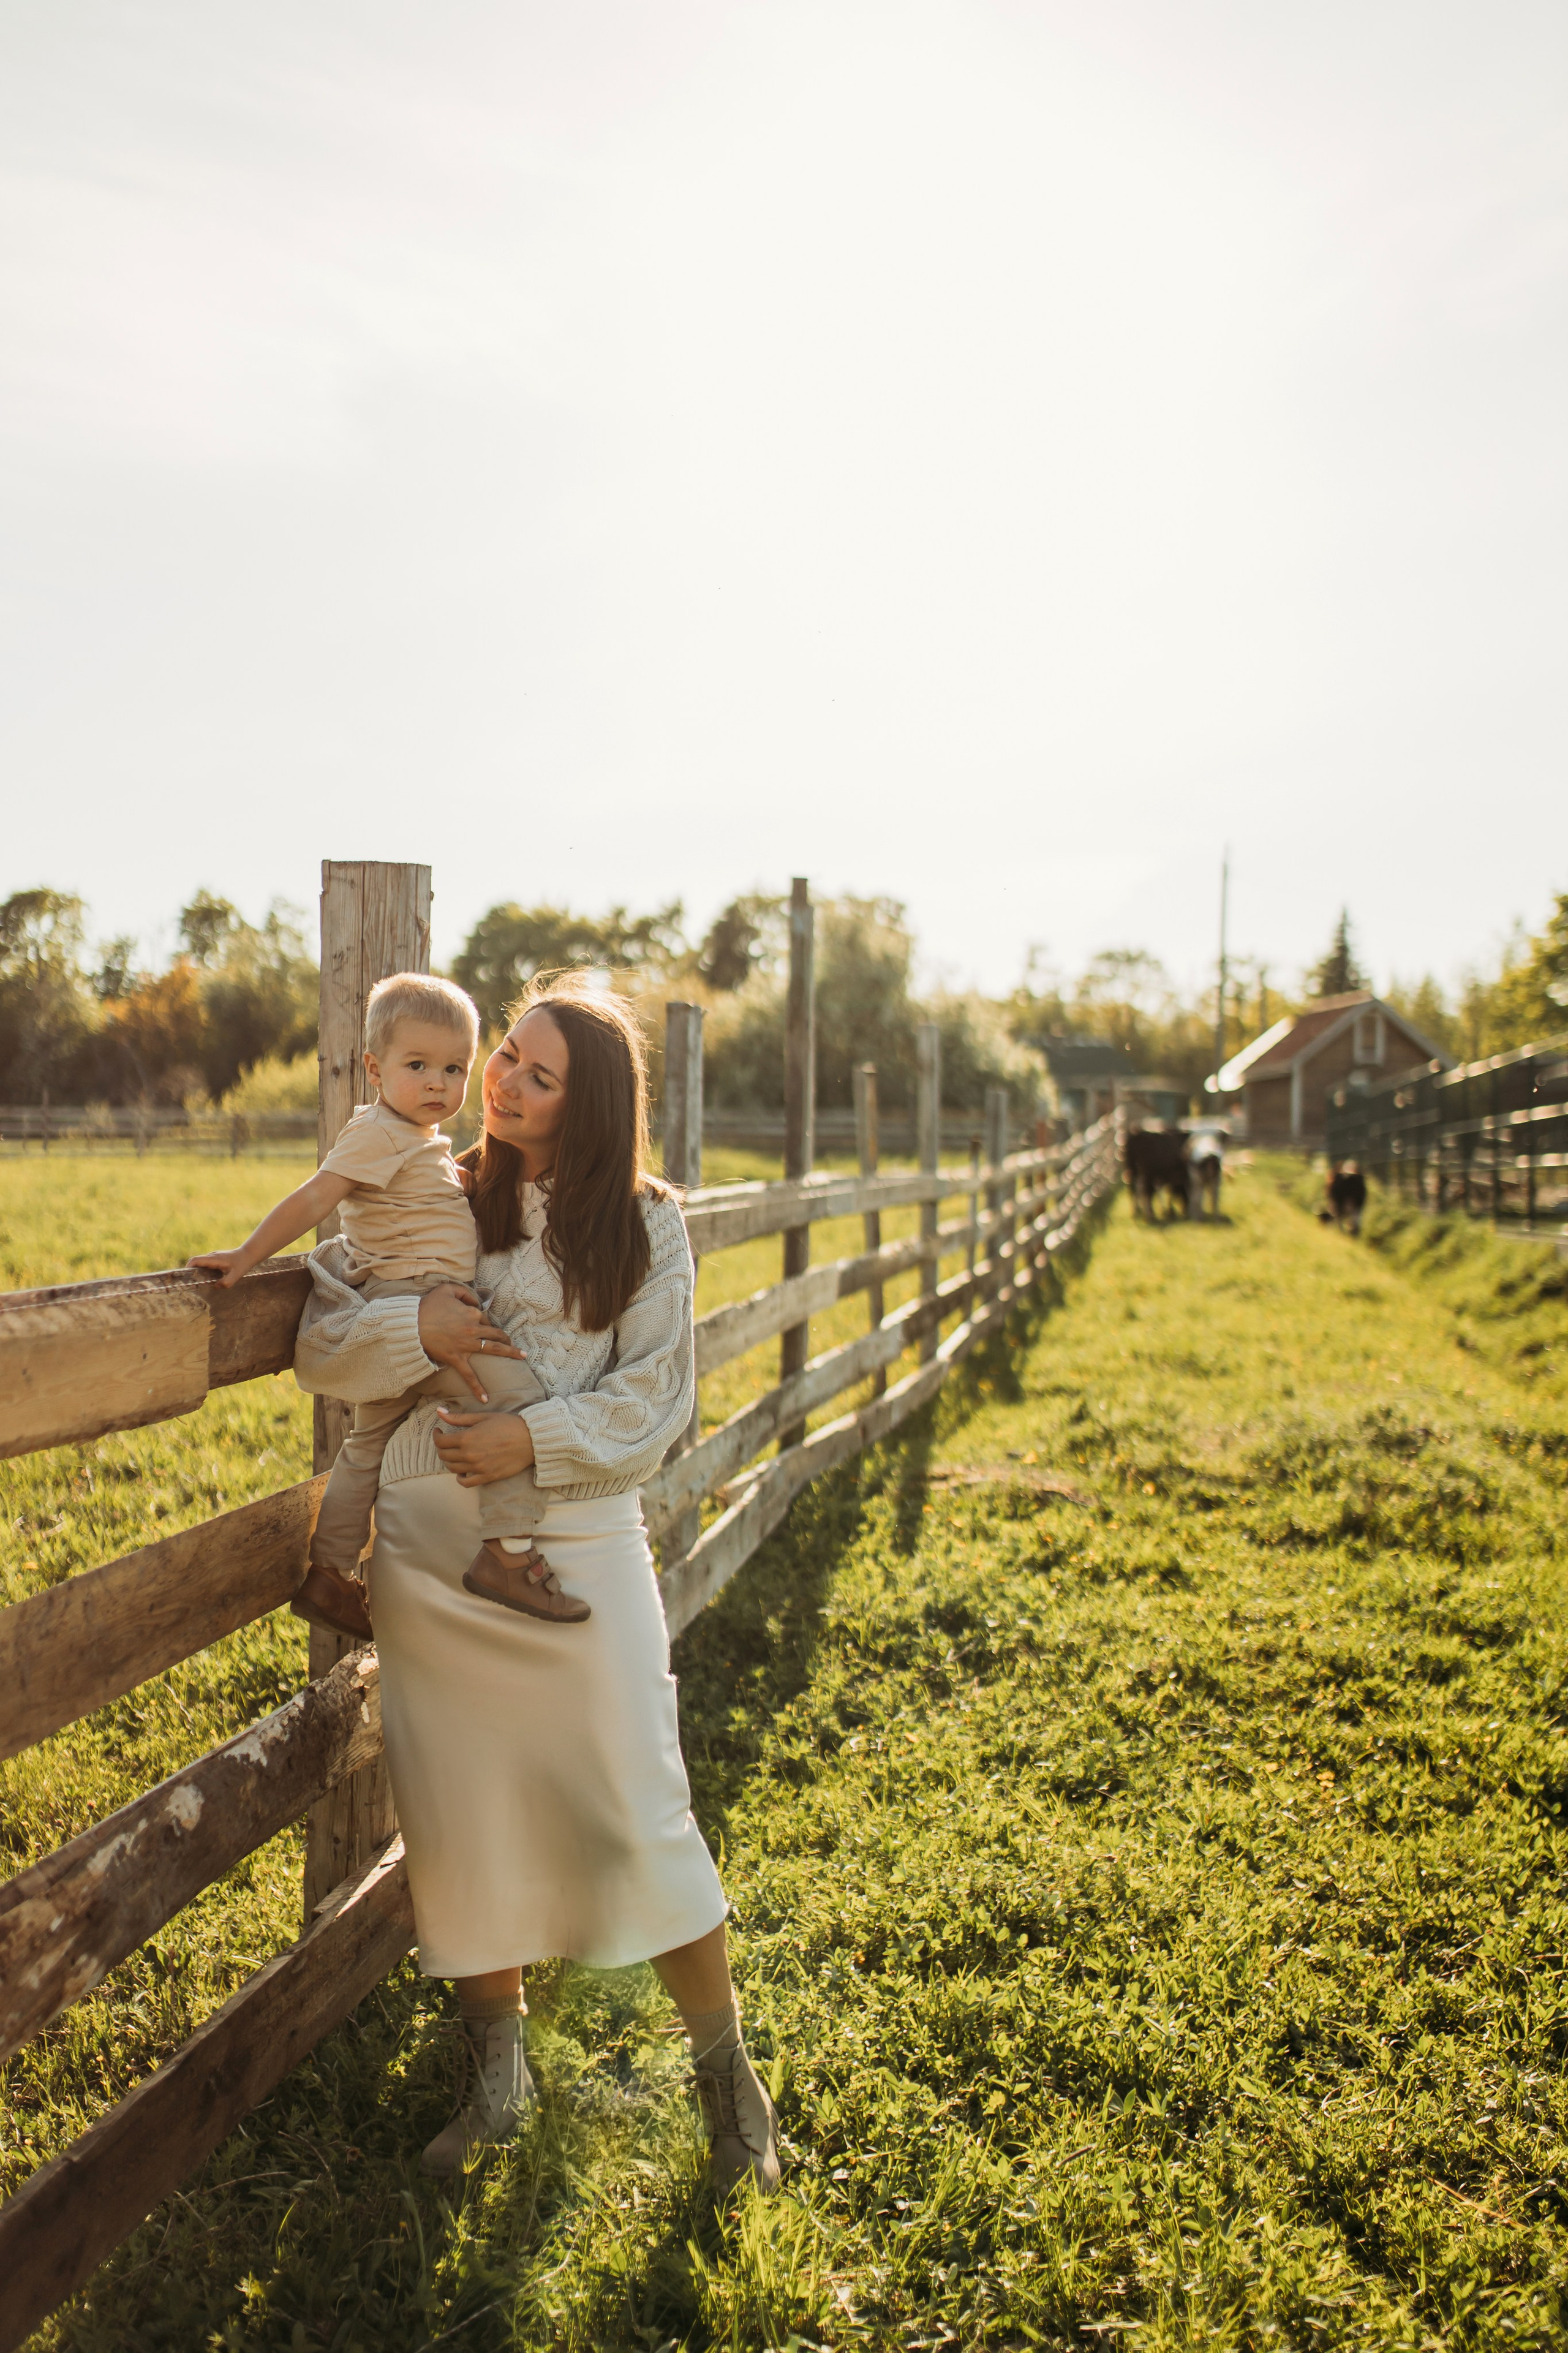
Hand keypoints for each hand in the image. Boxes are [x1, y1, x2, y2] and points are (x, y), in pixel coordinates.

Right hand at [188, 1249, 251, 1289]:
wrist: (248, 1254)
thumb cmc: (242, 1264)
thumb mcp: (236, 1276)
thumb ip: (226, 1283)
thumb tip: (215, 1286)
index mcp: (214, 1259)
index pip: (196, 1260)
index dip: (188, 1267)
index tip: (184, 1277)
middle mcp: (211, 1256)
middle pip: (194, 1261)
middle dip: (189, 1271)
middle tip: (188, 1283)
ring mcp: (212, 1257)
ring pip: (199, 1263)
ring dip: (195, 1271)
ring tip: (195, 1283)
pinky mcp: (214, 1259)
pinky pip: (204, 1264)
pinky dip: (201, 1271)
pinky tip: (205, 1279)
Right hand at [417, 1284, 525, 1402]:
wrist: (411, 1325)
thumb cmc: (428, 1306)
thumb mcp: (447, 1289)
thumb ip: (465, 1292)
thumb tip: (476, 1301)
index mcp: (472, 1313)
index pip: (486, 1317)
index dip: (484, 1320)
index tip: (480, 1323)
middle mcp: (473, 1329)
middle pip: (496, 1333)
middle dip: (507, 1338)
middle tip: (513, 1342)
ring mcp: (466, 1345)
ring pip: (493, 1349)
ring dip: (510, 1352)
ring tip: (522, 1356)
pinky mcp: (456, 1358)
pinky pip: (469, 1375)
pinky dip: (477, 1387)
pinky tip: (485, 1398)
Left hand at [432, 1407, 536, 1485]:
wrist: (530, 1439)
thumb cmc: (508, 1425)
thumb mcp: (482, 1417)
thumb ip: (459, 1417)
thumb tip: (439, 1411)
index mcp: (467, 1438)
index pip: (441, 1442)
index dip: (436, 1436)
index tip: (439, 1432)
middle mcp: (470, 1455)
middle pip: (444, 1456)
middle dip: (441, 1448)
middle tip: (446, 1442)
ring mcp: (478, 1468)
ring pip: (452, 1468)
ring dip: (449, 1461)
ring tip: (455, 1454)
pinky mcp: (487, 1477)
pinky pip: (466, 1483)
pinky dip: (460, 1478)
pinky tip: (462, 1471)